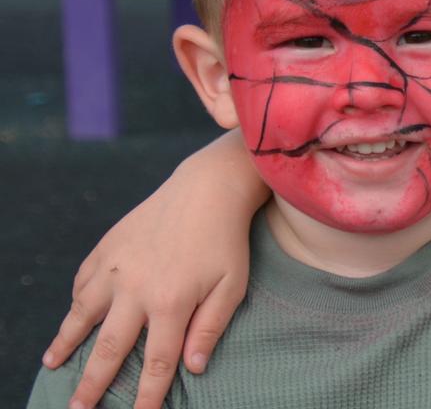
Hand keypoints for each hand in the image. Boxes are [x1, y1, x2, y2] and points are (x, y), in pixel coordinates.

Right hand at [41, 131, 263, 408]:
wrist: (208, 187)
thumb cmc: (226, 240)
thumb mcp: (232, 286)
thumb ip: (210, 327)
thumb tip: (193, 368)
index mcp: (171, 302)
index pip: (156, 362)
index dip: (147, 395)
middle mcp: (136, 288)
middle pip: (110, 348)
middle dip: (92, 383)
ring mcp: (117, 266)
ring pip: (82, 313)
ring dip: (66, 343)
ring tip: (53, 366)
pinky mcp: (108, 246)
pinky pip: (83, 281)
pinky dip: (76, 302)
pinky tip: (72, 316)